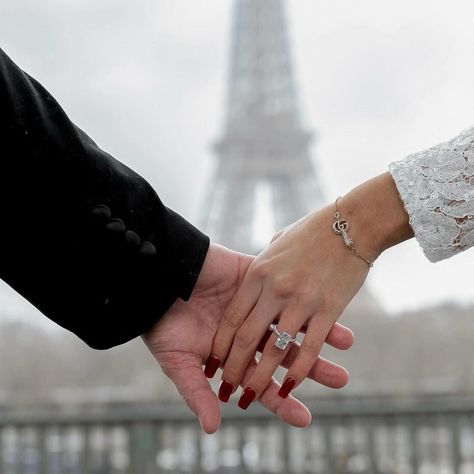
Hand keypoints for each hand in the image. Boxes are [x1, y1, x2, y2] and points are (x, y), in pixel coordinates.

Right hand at [143, 243, 353, 432]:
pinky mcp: (256, 280)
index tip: (305, 417)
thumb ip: (197, 393)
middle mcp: (248, 333)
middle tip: (339, 378)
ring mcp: (254, 307)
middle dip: (311, 367)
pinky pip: (284, 291)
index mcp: (231, 356)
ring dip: (317, 333)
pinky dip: (305, 299)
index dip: (282, 399)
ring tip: (346, 343)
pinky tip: (328, 305)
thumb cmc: (161, 324)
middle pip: (284, 354)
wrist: (156, 279)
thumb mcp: (178, 362)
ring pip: (290, 323)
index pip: (261, 382)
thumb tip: (213, 429)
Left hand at [208, 173, 411, 408]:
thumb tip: (252, 283)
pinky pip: (309, 347)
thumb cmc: (312, 232)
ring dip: (260, 378)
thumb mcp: (276, 246)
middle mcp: (274, 289)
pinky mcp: (328, 309)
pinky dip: (298, 372)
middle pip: (246, 337)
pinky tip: (289, 389)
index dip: (220, 345)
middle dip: (233, 368)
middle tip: (225, 390)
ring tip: (249, 399)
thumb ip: (262, 268)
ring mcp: (301, 300)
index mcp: (257, 272)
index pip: (232, 317)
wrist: (352, 223)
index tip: (212, 364)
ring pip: (274, 349)